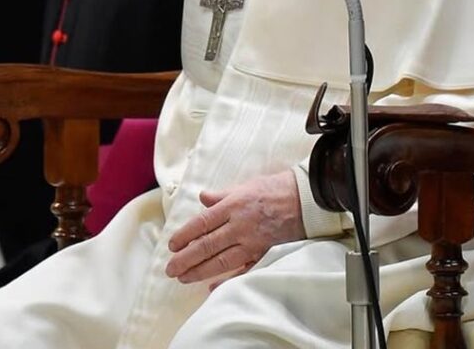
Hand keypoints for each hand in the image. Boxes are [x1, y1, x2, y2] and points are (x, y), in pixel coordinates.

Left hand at [165, 171, 304, 288]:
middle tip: (170, 269)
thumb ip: (220, 195)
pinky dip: (229, 281)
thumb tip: (202, 198)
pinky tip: (213, 288)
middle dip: (187, 259)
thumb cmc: (271, 189)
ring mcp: (252, 243)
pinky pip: (244, 270)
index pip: (202, 223)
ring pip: (222, 261)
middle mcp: (239, 226)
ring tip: (184, 278)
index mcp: (231, 206)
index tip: (172, 245)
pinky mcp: (264, 254)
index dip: (185, 235)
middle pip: (208, 245)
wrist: (303, 200)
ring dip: (201, 271)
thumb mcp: (242, 186)